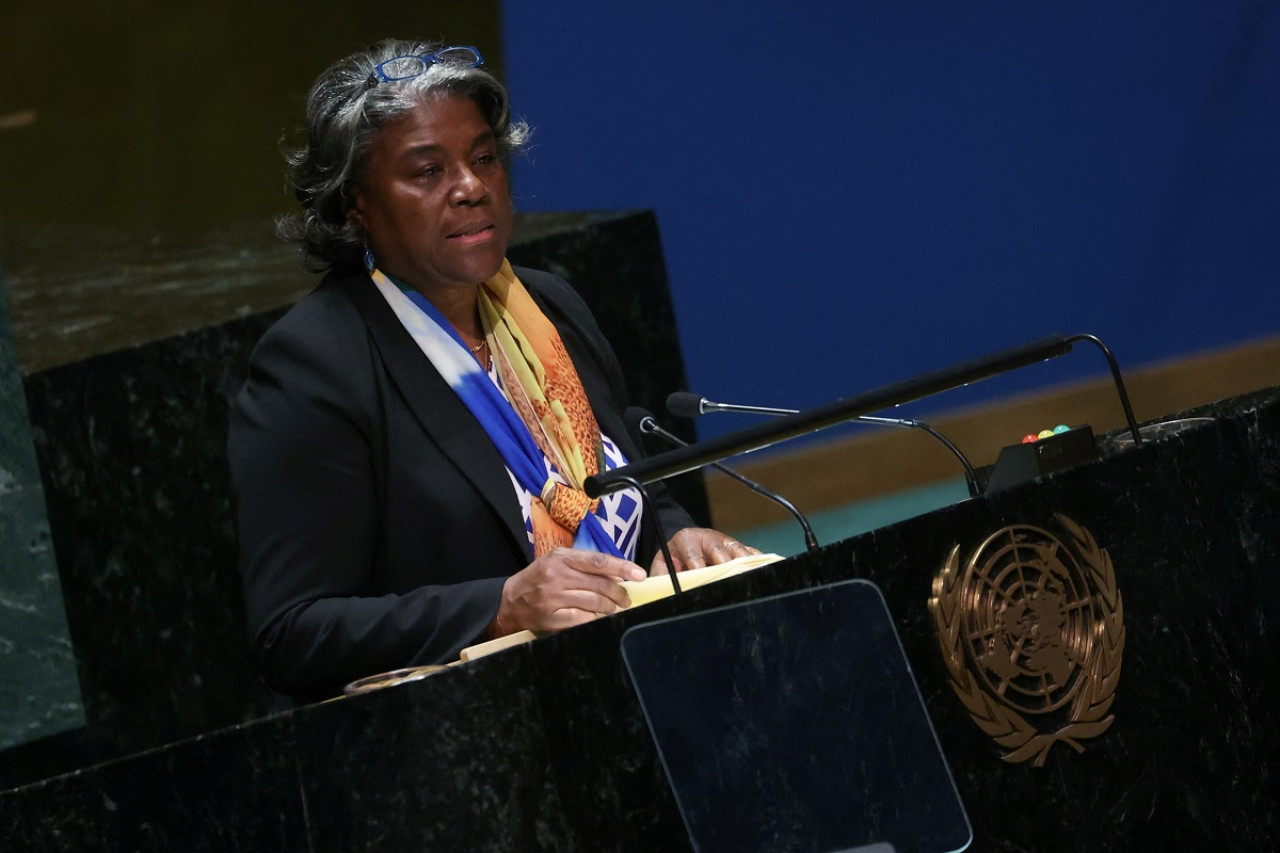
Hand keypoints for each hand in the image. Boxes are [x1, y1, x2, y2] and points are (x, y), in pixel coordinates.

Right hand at [494, 547, 647, 635]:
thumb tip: (617, 575)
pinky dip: (594, 619)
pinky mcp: (551, 617)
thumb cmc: (539, 578)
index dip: (622, 568)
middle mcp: (557, 575)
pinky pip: (582, 619)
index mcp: (561, 557)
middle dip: (619, 594)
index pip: (598, 561)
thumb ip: (584, 565)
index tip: (639, 575)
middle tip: (626, 599)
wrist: (510, 601)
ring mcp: (553, 597)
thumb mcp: (557, 561)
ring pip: (594, 603)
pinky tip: (597, 617)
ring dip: (610, 608)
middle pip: (600, 584)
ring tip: (614, 609)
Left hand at [649, 528, 760, 575]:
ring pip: (736, 549)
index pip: (692, 551)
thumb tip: (667, 589)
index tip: (699, 574)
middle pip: (718, 549)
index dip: (697, 563)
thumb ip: (661, 575)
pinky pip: (750, 553)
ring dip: (742, 562)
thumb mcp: (662, 564)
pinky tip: (762, 570)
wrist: (683, 545)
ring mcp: (724, 542)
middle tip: (727, 578)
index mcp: (686, 539)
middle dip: (722, 563)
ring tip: (746, 575)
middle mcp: (708, 538)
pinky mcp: (737, 548)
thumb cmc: (673, 558)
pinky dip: (756, 561)